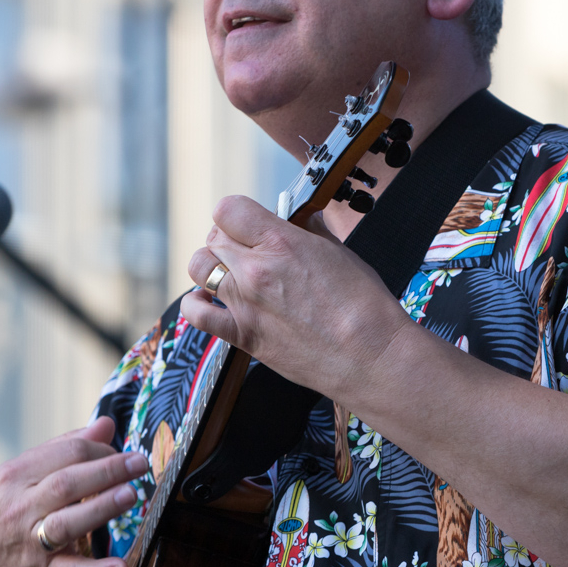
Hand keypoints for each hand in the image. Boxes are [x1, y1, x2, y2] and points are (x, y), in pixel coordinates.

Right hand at [0, 417, 148, 566]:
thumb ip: (65, 449)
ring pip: (67, 523)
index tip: (126, 453)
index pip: (66, 453)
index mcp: (16, 475)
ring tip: (131, 495)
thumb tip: (107, 424)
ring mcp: (30, 542)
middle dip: (107, 471)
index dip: (102, 450)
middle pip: (68, 483)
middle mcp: (21, 507)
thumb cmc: (6, 512)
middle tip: (140, 463)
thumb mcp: (22, 476)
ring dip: (101, 508)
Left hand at [179, 195, 415, 400]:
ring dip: (212, 264)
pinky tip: (210, 300)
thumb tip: (298, 220)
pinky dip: (197, 303)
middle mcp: (255, 271)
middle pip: (214, 236)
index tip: (250, 221)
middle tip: (248, 247)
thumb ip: (309, 232)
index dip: (238, 213)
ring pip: (199, 267)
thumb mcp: (340, 252)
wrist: (370, 357)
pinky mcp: (243, 336)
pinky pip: (196, 313)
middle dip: (230, 236)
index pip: (229, 209)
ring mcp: (244, 305)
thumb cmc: (365, 306)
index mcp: (282, 243)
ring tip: (231, 271)